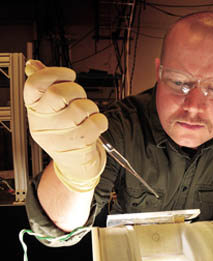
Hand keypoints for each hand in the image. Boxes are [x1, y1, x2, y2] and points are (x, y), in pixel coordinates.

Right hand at [23, 60, 107, 191]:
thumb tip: (34, 65)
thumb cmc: (66, 133)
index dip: (54, 74)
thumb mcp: (51, 111)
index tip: (69, 75)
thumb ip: (45, 88)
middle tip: (79, 99)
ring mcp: (59, 137)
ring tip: (88, 116)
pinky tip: (95, 126)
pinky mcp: (78, 146)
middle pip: (59, 93)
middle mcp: (42, 124)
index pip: (35, 84)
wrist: (75, 164)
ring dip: (91, 108)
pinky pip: (95, 123)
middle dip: (76, 91)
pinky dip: (101, 121)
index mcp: (34, 111)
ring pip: (80, 108)